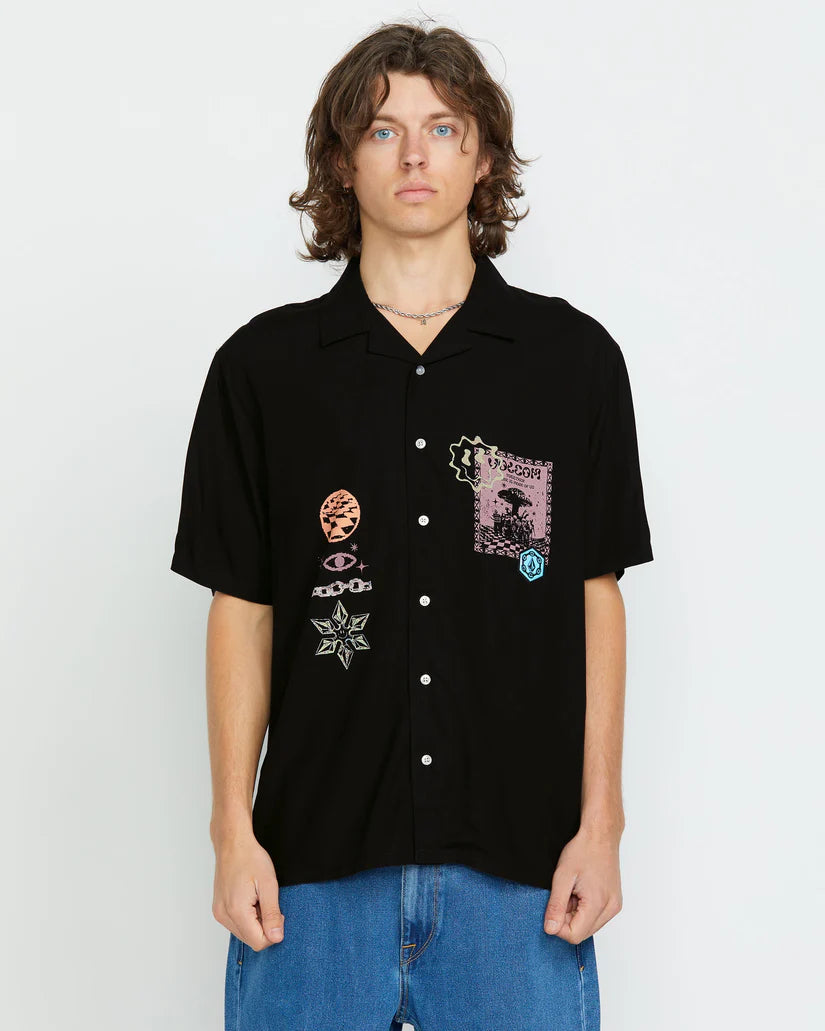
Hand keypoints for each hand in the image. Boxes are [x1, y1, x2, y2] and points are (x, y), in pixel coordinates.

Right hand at [212, 831, 284, 950]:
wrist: (233, 843)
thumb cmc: (250, 858)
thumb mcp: (268, 885)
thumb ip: (272, 914)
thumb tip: (276, 938)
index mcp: (236, 911)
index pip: (258, 942)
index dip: (273, 932)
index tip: (278, 913)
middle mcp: (224, 915)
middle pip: (250, 939)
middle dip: (264, 927)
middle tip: (268, 902)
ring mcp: (219, 912)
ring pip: (243, 933)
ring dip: (255, 921)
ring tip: (258, 898)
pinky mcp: (218, 909)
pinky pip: (236, 924)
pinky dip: (247, 917)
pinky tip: (250, 899)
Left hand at [543, 826, 622, 943]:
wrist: (600, 835)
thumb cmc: (583, 850)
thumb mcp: (562, 877)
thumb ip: (556, 905)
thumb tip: (550, 929)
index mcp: (598, 904)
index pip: (574, 935)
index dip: (558, 926)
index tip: (553, 907)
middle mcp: (610, 909)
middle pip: (582, 932)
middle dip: (567, 919)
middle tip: (563, 895)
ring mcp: (614, 906)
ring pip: (589, 926)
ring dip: (576, 914)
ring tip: (573, 891)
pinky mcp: (614, 902)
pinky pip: (596, 917)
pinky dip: (584, 909)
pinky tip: (581, 891)